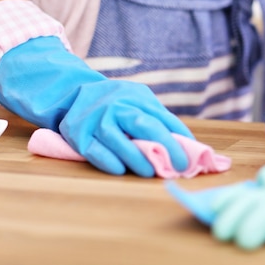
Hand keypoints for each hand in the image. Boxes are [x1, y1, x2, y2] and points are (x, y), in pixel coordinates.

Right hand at [0, 35, 193, 175]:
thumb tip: (184, 142)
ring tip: (152, 173)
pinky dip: (108, 160)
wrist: (72, 91)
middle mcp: (117, 105)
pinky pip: (94, 149)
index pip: (162, 117)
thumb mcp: (137, 100)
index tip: (191, 155)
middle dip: (165, 146)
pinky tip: (120, 170)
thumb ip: (157, 117)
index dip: (178, 136)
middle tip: (180, 166)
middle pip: (143, 124)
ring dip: (136, 158)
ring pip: (118, 139)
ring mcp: (96, 118)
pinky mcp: (78, 133)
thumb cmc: (116, 102)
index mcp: (137, 98)